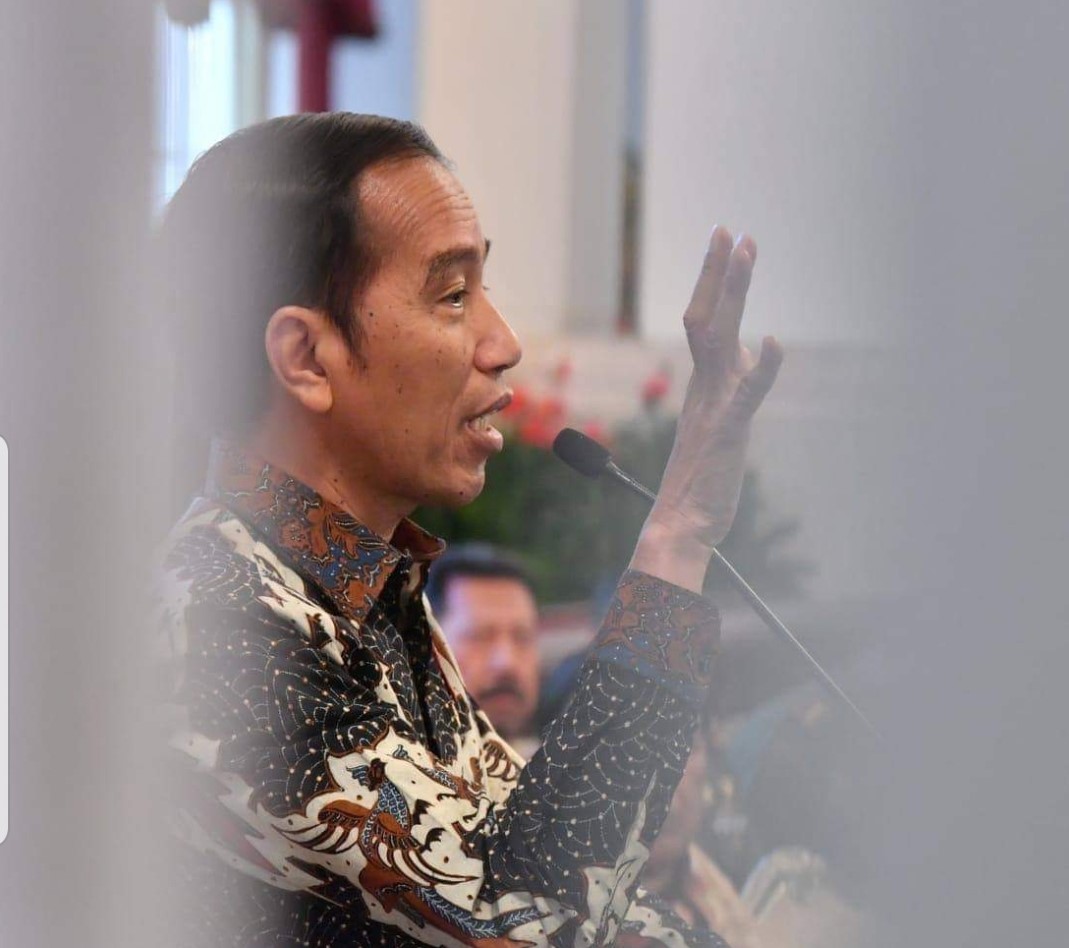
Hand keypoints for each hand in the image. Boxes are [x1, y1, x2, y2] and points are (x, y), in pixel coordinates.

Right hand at [631, 226, 782, 590]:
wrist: (681, 524)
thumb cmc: (699, 483)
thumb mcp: (718, 426)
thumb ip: (728, 389)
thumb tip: (748, 355)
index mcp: (702, 386)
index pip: (705, 322)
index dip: (714, 282)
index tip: (726, 245)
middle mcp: (705, 388)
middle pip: (707, 318)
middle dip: (719, 273)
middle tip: (730, 231)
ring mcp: (714, 406)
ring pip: (720, 339)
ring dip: (733, 294)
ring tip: (743, 253)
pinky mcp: (728, 432)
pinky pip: (746, 394)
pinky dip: (760, 368)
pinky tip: (772, 343)